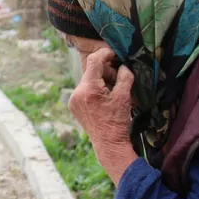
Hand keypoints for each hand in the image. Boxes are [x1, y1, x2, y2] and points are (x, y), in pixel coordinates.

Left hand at [68, 47, 137, 183]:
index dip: (105, 54)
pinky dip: (95, 89)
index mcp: (89, 88)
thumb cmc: (118, 121)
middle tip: (119, 79)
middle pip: (91, 71)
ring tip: (114, 91)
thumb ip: (124, 76)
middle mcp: (77, 92)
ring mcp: (73, 100)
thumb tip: (124, 65)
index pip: (94, 60)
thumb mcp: (124, 97)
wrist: (108, 144)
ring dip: (101, 80)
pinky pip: (85, 90)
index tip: (115, 54)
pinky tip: (105, 99)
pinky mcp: (74, 106)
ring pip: (88, 80)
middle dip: (106, 71)